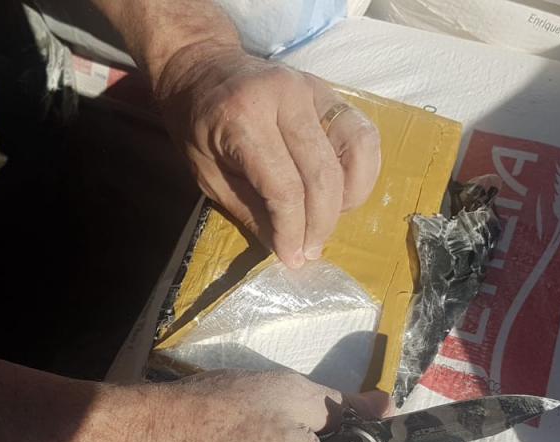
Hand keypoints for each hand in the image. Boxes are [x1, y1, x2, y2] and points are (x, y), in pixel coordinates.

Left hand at [156, 46, 380, 267]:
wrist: (202, 66)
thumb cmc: (195, 123)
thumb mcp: (206, 174)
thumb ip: (249, 210)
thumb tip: (287, 249)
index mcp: (243, 117)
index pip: (284, 187)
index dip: (293, 229)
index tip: (293, 258)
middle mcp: (285, 97)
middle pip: (322, 175)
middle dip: (320, 223)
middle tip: (311, 250)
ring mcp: (313, 89)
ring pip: (354, 152)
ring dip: (348, 199)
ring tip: (326, 222)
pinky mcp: (331, 90)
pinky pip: (363, 134)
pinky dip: (362, 170)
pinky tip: (344, 194)